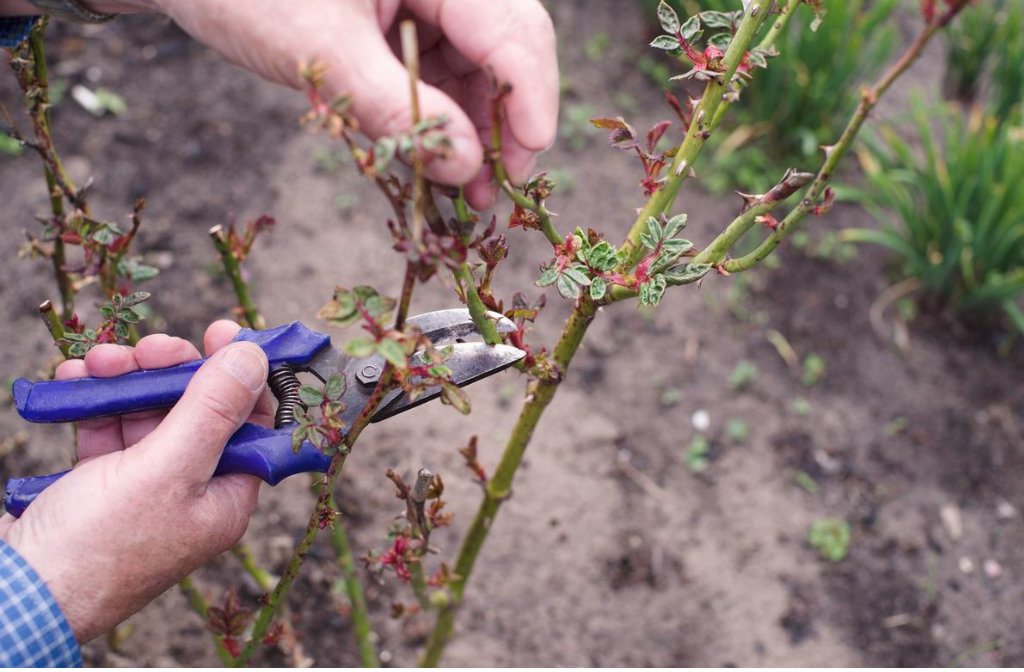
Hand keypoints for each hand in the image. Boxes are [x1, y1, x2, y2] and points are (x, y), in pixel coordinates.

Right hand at [0, 321, 271, 642]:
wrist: (15, 592)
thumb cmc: (99, 544)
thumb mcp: (167, 469)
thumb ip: (212, 410)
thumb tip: (254, 358)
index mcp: (226, 496)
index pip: (252, 423)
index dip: (240, 375)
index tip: (221, 333)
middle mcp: (193, 491)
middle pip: (199, 411)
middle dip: (172, 371)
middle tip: (149, 346)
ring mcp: (146, 488)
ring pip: (150, 413)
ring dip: (127, 380)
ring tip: (99, 362)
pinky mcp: (102, 483)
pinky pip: (109, 429)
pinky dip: (95, 402)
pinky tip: (76, 380)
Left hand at [87, 0, 558, 209]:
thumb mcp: (320, 50)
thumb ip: (395, 109)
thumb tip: (467, 168)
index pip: (513, 28)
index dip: (530, 97)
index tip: (529, 161)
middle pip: (508, 50)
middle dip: (507, 123)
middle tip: (497, 189)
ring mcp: (427, 2)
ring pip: (480, 70)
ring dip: (479, 133)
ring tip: (467, 193)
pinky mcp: (407, 27)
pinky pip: (444, 77)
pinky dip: (444, 122)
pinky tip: (439, 163)